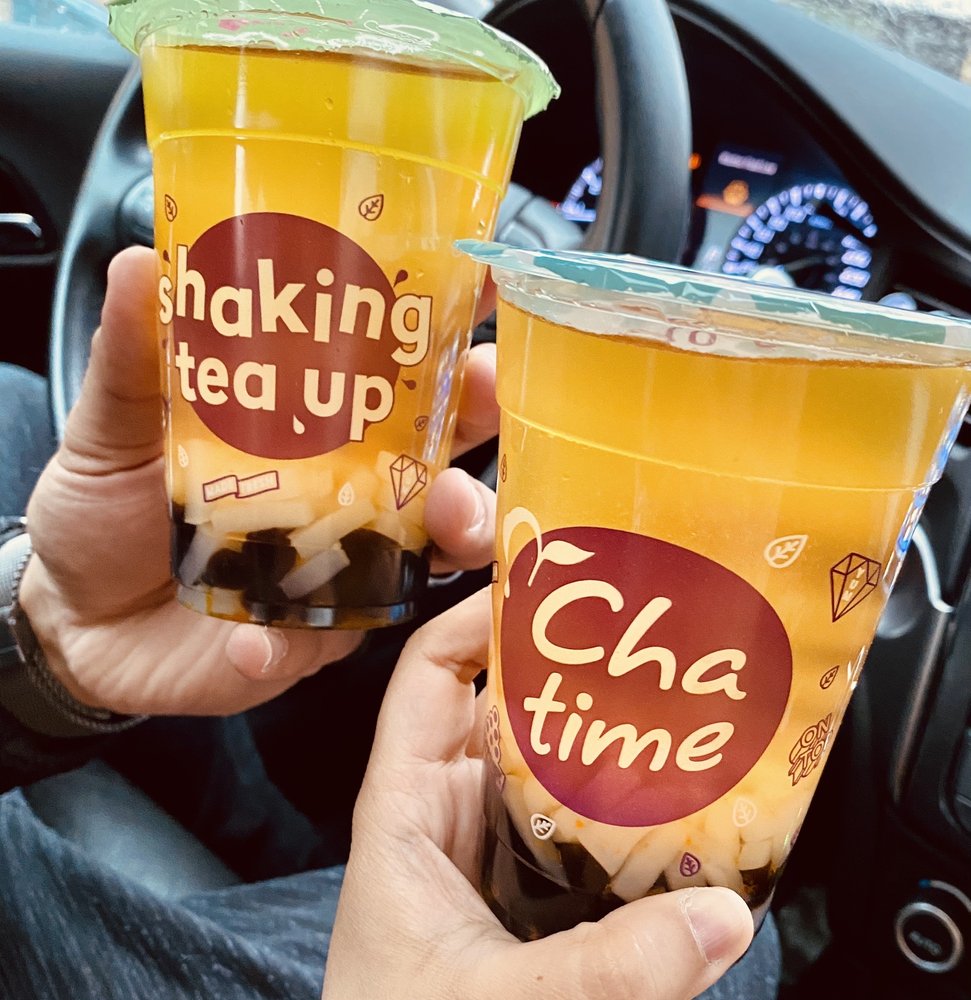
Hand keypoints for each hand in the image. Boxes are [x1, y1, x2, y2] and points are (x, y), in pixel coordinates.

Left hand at [18, 247, 497, 716]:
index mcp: (316, 432)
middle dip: (487, 423)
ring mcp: (338, 571)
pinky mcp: (305, 641)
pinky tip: (256, 641)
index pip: (403, 376)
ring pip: (430, 554)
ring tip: (442, 520)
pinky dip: (290, 645)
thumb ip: (135, 356)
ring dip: (455, 533)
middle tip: (486, 395)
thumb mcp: (117, 421)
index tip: (488, 290)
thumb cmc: (108, 507)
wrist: (70, 615)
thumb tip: (140, 264)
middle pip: (445, 455)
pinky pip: (319, 646)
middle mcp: (346, 497)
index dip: (454, 334)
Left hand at [323, 590, 753, 999]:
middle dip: (573, 676)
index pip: (429, 675)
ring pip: (554, 776)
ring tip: (685, 716)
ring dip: (611, 751)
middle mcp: (450, 817)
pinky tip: (688, 821)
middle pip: (507, 713)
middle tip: (652, 644)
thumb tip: (724, 917)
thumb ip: (605, 969)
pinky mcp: (534, 906)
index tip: (551, 589)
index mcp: (405, 809)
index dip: (479, 620)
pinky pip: (585, 842)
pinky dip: (629, 825)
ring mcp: (496, 860)